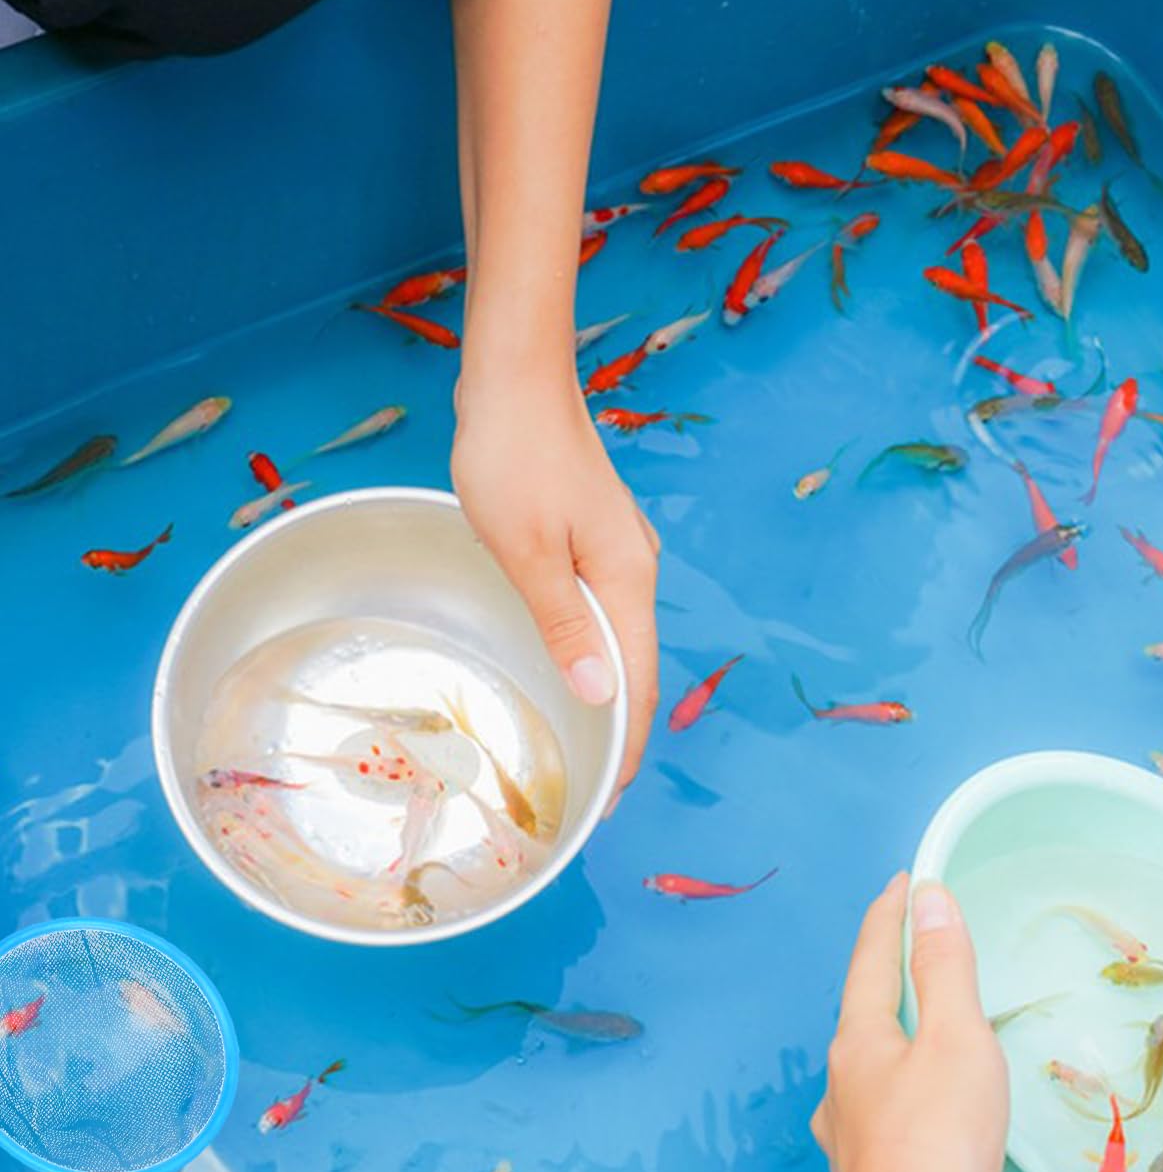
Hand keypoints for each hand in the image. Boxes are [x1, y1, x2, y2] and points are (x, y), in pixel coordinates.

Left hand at [452, 368, 659, 799]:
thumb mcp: (528, 551)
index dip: (628, 744)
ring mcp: (620, 551)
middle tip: (596, 784)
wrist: (518, 375)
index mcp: (626, 580)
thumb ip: (566, 627)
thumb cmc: (513, 456)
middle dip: (623, 729)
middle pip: (639, 666)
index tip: (612, 796)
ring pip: (623, 640)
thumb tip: (602, 695)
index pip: (639, 683)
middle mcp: (635, 569)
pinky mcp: (597, 535)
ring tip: (586, 739)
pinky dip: (595, 652)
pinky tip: (575, 667)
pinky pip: (605, 612)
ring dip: (609, 692)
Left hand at [811, 873, 1040, 1171]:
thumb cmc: (939, 1137)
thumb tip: (928, 896)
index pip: (871, 963)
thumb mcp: (956, 1038)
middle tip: (930, 978)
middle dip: (899, 1003)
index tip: (905, 881)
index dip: (890, 917)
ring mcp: (860, 1154)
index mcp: (859, 1048)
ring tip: (958, 1088)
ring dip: (921, 1090)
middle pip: (871, 1035)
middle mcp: (845, 1097)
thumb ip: (946, 969)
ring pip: (891, 1106)